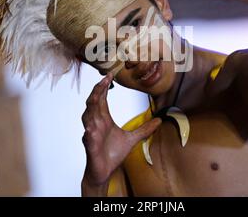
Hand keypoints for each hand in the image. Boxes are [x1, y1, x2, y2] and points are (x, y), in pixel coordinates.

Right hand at [81, 73, 161, 188]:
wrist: (104, 172)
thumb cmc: (113, 154)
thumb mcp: (132, 138)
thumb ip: (144, 129)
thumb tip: (159, 121)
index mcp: (104, 119)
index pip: (102, 99)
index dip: (104, 87)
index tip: (110, 75)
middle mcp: (96, 124)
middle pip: (93, 103)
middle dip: (97, 91)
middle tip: (104, 79)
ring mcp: (92, 134)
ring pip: (88, 116)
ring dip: (91, 106)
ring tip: (96, 95)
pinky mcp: (90, 146)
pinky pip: (88, 137)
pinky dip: (88, 132)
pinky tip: (90, 128)